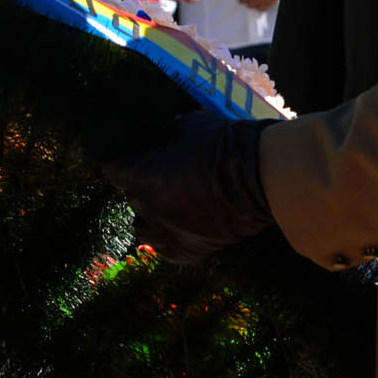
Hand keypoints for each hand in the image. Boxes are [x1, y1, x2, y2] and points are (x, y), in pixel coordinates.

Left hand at [103, 113, 274, 264]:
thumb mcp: (190, 126)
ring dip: (147, 215)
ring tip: (161, 205)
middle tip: (156, 175)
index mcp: (145, 176)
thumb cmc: (224, 146)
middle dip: (138, 185)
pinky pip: (165, 251)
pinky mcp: (191, 251)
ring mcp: (170, 233)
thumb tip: (162, 135)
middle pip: (130, 198)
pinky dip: (165, 241)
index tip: (127, 159)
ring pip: (141, 229)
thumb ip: (168, 133)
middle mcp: (151, 208)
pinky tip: (173, 229)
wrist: (262, 179)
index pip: (115, 171)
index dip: (120, 163)